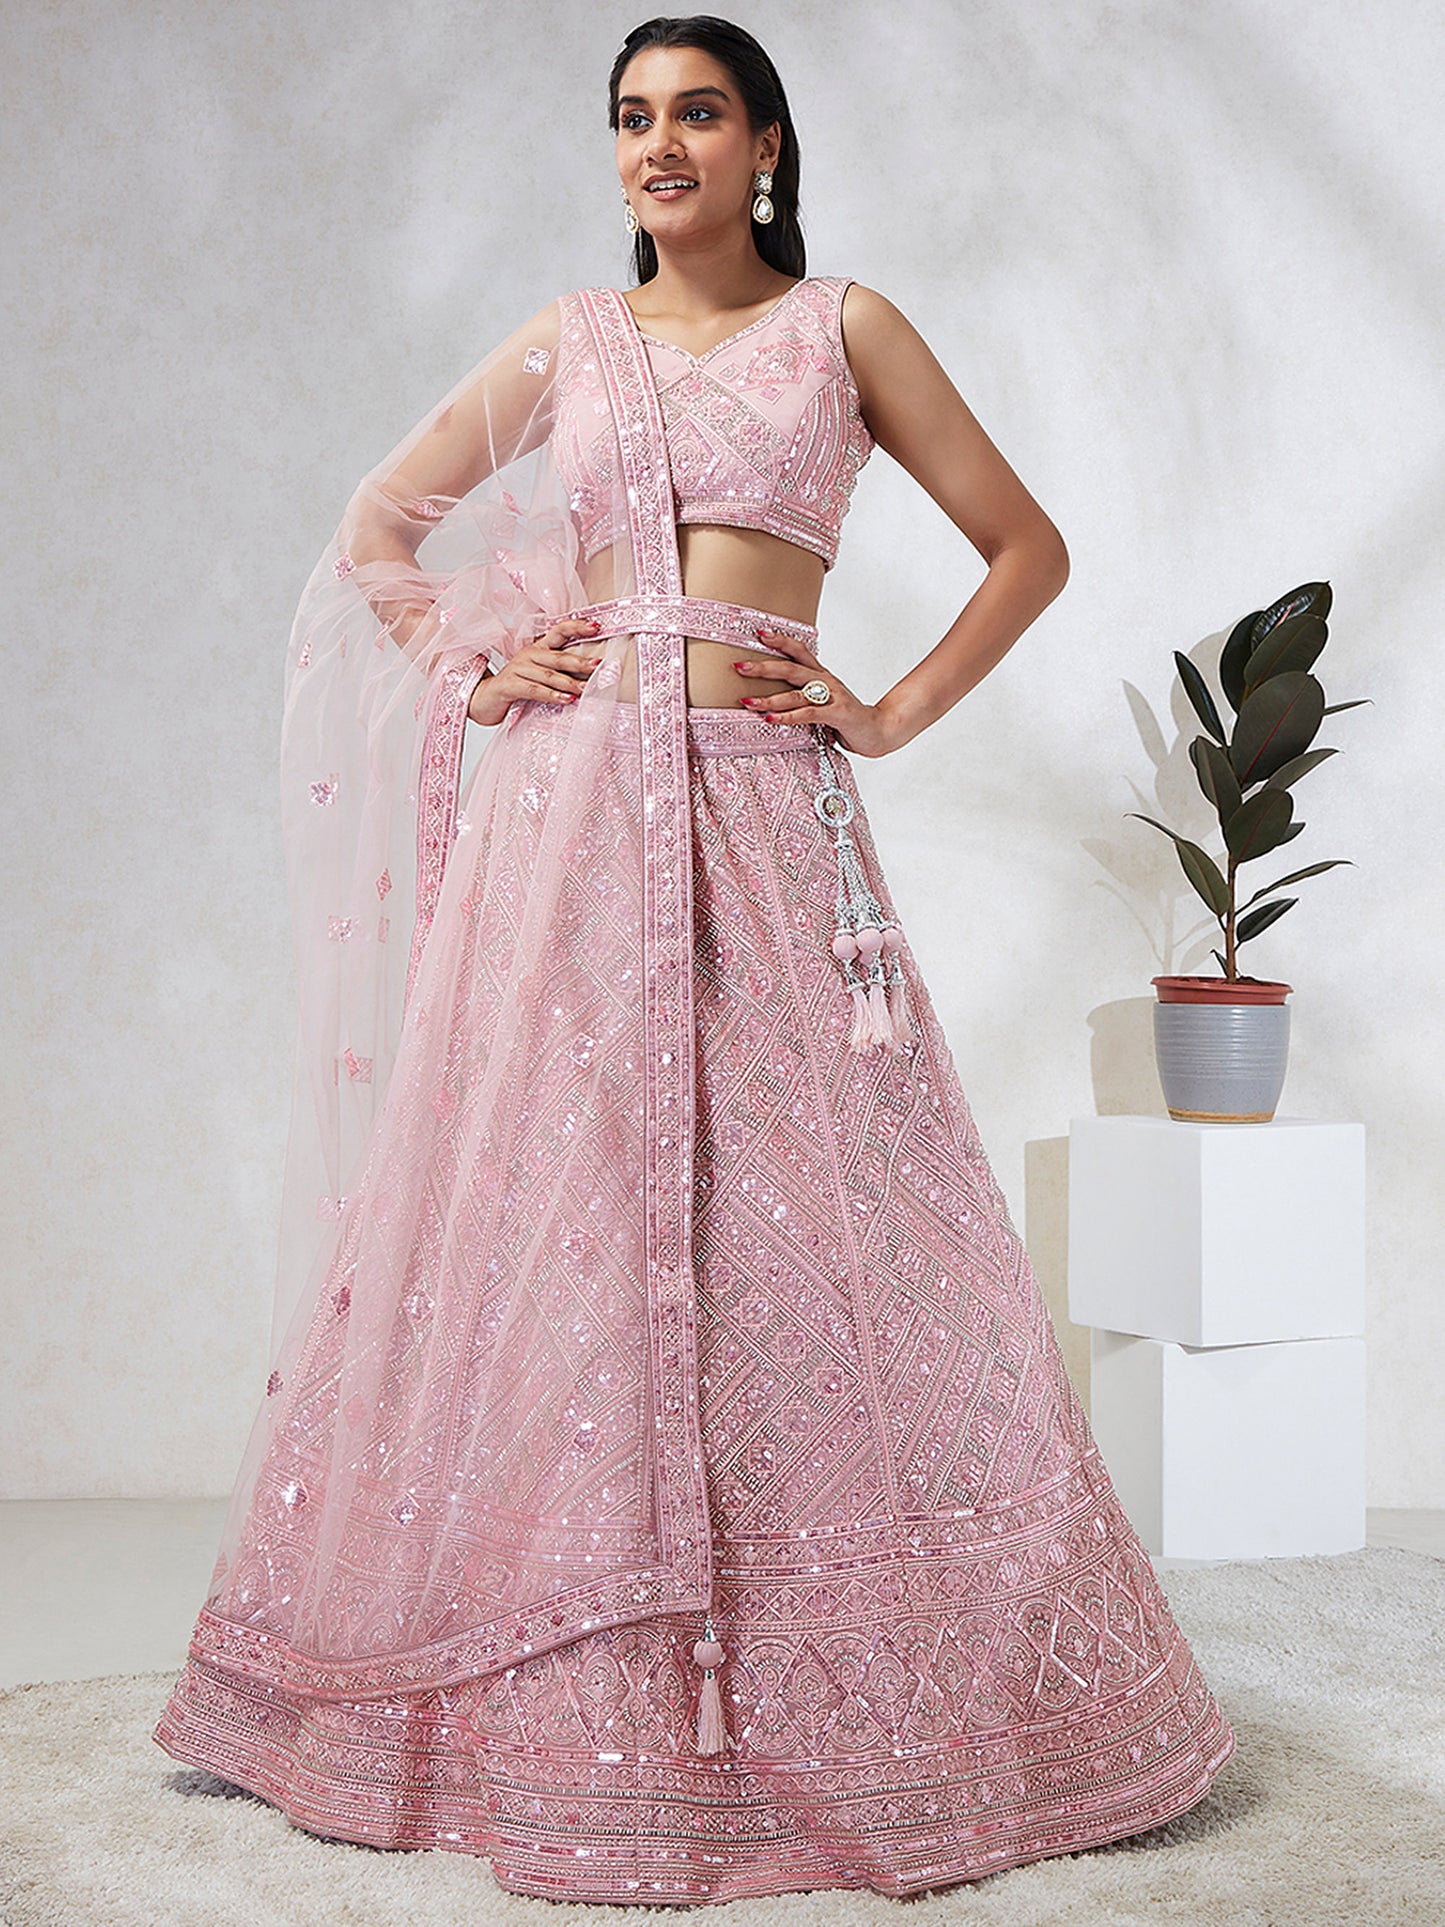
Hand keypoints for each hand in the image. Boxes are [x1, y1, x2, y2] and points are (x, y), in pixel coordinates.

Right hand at [466, 616, 604, 726]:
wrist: (485, 700)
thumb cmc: (517, 688)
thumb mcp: (540, 677)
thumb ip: (560, 674)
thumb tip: (590, 677)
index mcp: (538, 649)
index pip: (558, 632)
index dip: (576, 627)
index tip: (596, 627)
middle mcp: (528, 655)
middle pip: (557, 656)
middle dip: (580, 662)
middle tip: (598, 665)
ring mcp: (517, 669)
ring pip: (548, 674)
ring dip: (569, 682)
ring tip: (586, 689)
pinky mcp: (509, 685)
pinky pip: (534, 689)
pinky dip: (551, 695)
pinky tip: (566, 699)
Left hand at [734, 630, 899, 757]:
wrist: (879, 731)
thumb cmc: (847, 718)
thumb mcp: (822, 703)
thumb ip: (802, 699)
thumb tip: (772, 701)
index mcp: (821, 675)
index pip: (799, 652)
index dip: (780, 641)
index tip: (759, 633)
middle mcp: (826, 681)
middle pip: (791, 669)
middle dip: (763, 667)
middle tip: (738, 666)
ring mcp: (832, 697)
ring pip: (795, 694)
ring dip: (768, 698)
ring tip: (746, 701)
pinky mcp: (837, 714)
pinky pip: (808, 713)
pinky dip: (787, 716)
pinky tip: (770, 719)